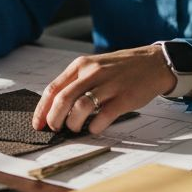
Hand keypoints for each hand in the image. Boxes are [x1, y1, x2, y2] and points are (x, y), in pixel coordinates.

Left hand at [32, 44, 173, 134]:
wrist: (153, 63)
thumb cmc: (120, 68)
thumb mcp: (94, 66)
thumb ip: (76, 82)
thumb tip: (55, 107)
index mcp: (81, 65)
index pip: (53, 88)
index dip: (42, 109)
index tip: (38, 123)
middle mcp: (93, 72)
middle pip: (63, 99)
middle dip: (54, 119)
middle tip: (55, 129)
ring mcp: (109, 85)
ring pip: (81, 108)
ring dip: (73, 124)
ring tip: (75, 128)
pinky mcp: (124, 97)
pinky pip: (104, 116)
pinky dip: (95, 126)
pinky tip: (95, 128)